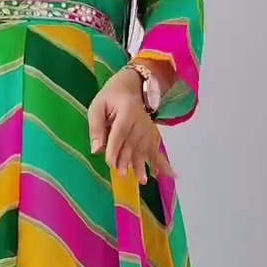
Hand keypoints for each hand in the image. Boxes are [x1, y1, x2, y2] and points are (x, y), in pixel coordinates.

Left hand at [87, 68, 173, 183]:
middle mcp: (141, 119)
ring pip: (144, 148)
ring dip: (143, 165)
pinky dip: (162, 163)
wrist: (132, 85)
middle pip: (133, 142)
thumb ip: (96, 127)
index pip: (121, 132)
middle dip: (127, 160)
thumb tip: (96, 150)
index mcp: (127, 110)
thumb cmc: (110, 97)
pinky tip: (169, 175)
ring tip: (143, 180)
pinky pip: (156, 149)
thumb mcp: (97, 107)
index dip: (115, 148)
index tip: (111, 163)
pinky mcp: (151, 134)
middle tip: (122, 175)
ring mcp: (148, 127)